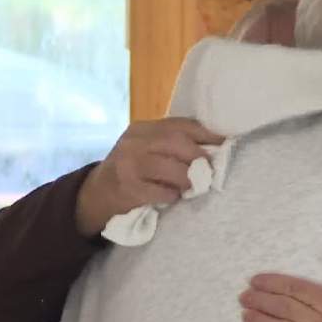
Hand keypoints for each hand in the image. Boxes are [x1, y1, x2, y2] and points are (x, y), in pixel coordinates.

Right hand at [75, 118, 223, 235]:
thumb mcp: (147, 148)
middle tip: (208, 170)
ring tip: (192, 186)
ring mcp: (128, 164)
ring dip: (186, 178)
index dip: (205, 133)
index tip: (224, 142)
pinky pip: (158, 191)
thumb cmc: (132, 170)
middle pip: (176, 142)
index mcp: (143, 128)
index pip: (179, 124)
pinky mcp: (127, 187)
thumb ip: (172, 144)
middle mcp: (134, 142)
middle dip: (198, 157)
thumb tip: (213, 148)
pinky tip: (172, 197)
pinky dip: (171, 195)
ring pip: (168, 166)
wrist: (97, 193)